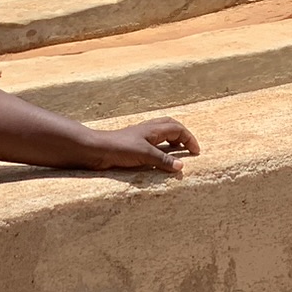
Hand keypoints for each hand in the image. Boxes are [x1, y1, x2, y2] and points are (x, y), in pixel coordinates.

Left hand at [81, 117, 201, 174]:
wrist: (96, 149)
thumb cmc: (120, 149)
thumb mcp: (145, 155)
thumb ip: (163, 161)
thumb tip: (181, 166)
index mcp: (154, 129)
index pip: (179, 129)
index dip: (189, 139)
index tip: (196, 152)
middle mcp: (149, 129)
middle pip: (171, 126)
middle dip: (183, 135)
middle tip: (188, 148)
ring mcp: (140, 135)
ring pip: (162, 132)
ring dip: (172, 139)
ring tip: (176, 152)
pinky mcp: (133, 144)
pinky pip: (152, 140)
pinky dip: (161, 145)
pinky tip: (157, 156)